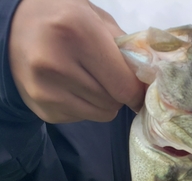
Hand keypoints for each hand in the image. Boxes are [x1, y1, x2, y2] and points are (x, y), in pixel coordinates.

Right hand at [9, 0, 144, 122]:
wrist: (12, 30)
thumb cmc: (62, 19)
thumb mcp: (94, 18)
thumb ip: (124, 49)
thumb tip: (147, 83)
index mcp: (76, 32)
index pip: (124, 85)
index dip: (136, 89)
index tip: (137, 87)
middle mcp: (56, 64)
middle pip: (114, 102)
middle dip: (117, 92)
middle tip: (105, 75)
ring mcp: (47, 91)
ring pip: (101, 114)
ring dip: (102, 101)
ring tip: (85, 78)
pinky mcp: (44, 110)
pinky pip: (83, 118)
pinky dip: (83, 106)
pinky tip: (69, 86)